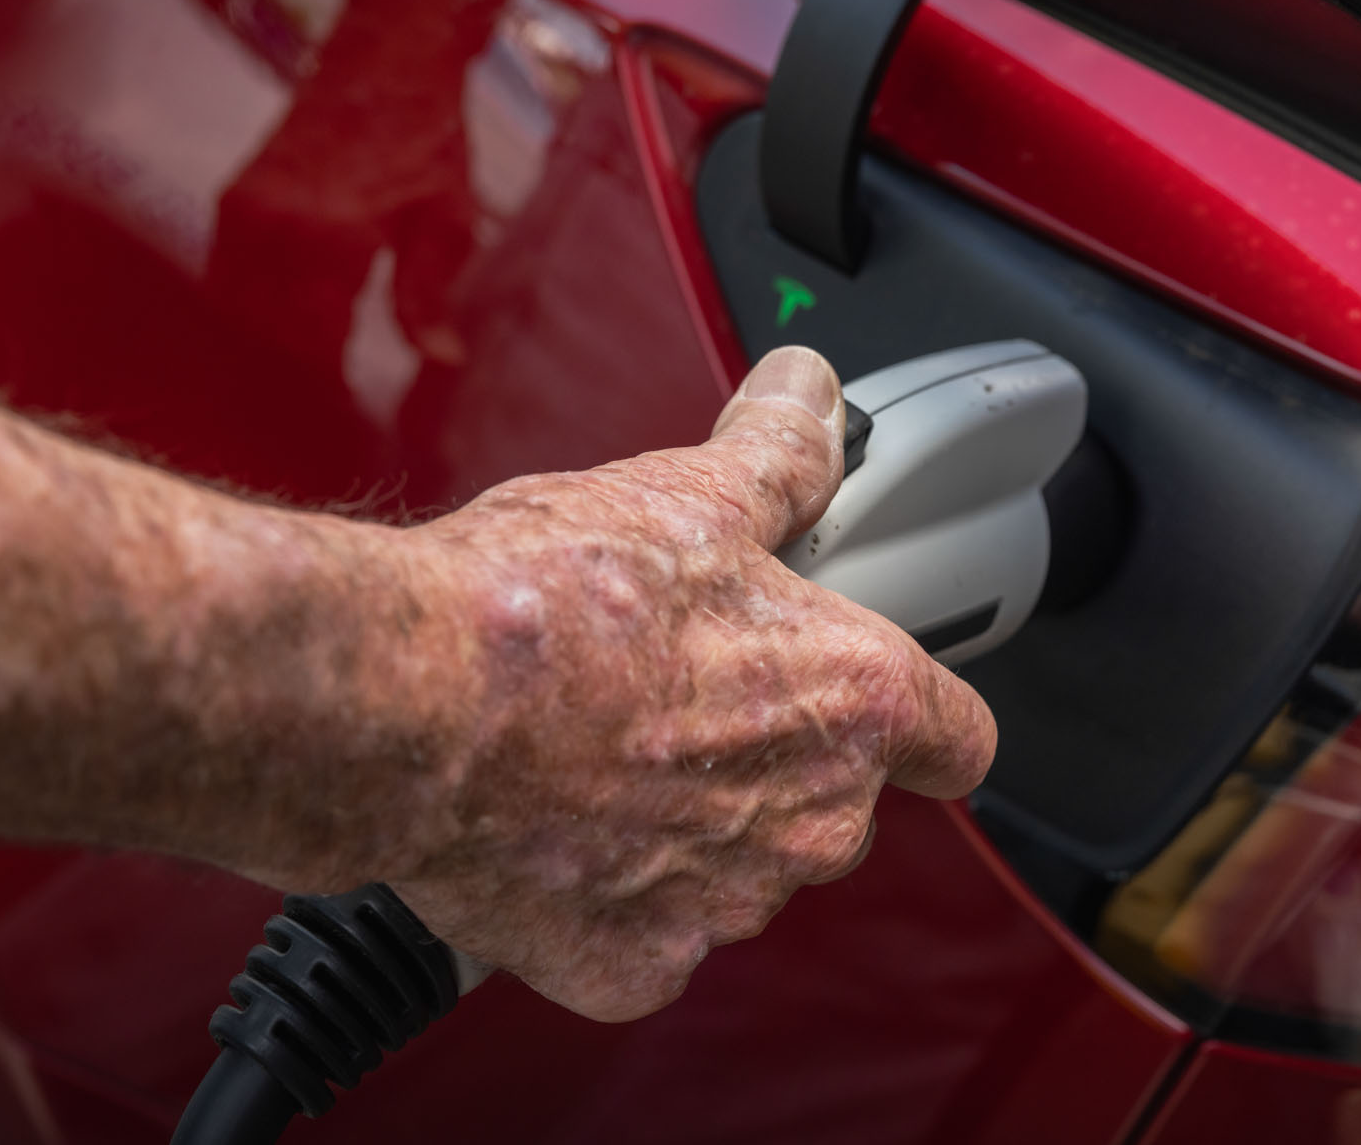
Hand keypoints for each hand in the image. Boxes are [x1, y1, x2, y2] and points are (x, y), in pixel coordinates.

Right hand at [380, 347, 997, 1019]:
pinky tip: (556, 819)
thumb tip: (812, 396)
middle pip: (834, 800)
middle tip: (680, 690)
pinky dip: (611, 890)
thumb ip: (781, 455)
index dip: (923, 713)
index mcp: (851, 702)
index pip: (956, 736)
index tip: (893, 704)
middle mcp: (812, 821)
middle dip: (771, 754)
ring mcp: (726, 903)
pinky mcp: (636, 965)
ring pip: (740, 865)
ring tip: (601, 742)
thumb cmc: (545, 606)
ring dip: (692, 820)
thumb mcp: (688, 495)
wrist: (403, 703)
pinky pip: (650, 930)